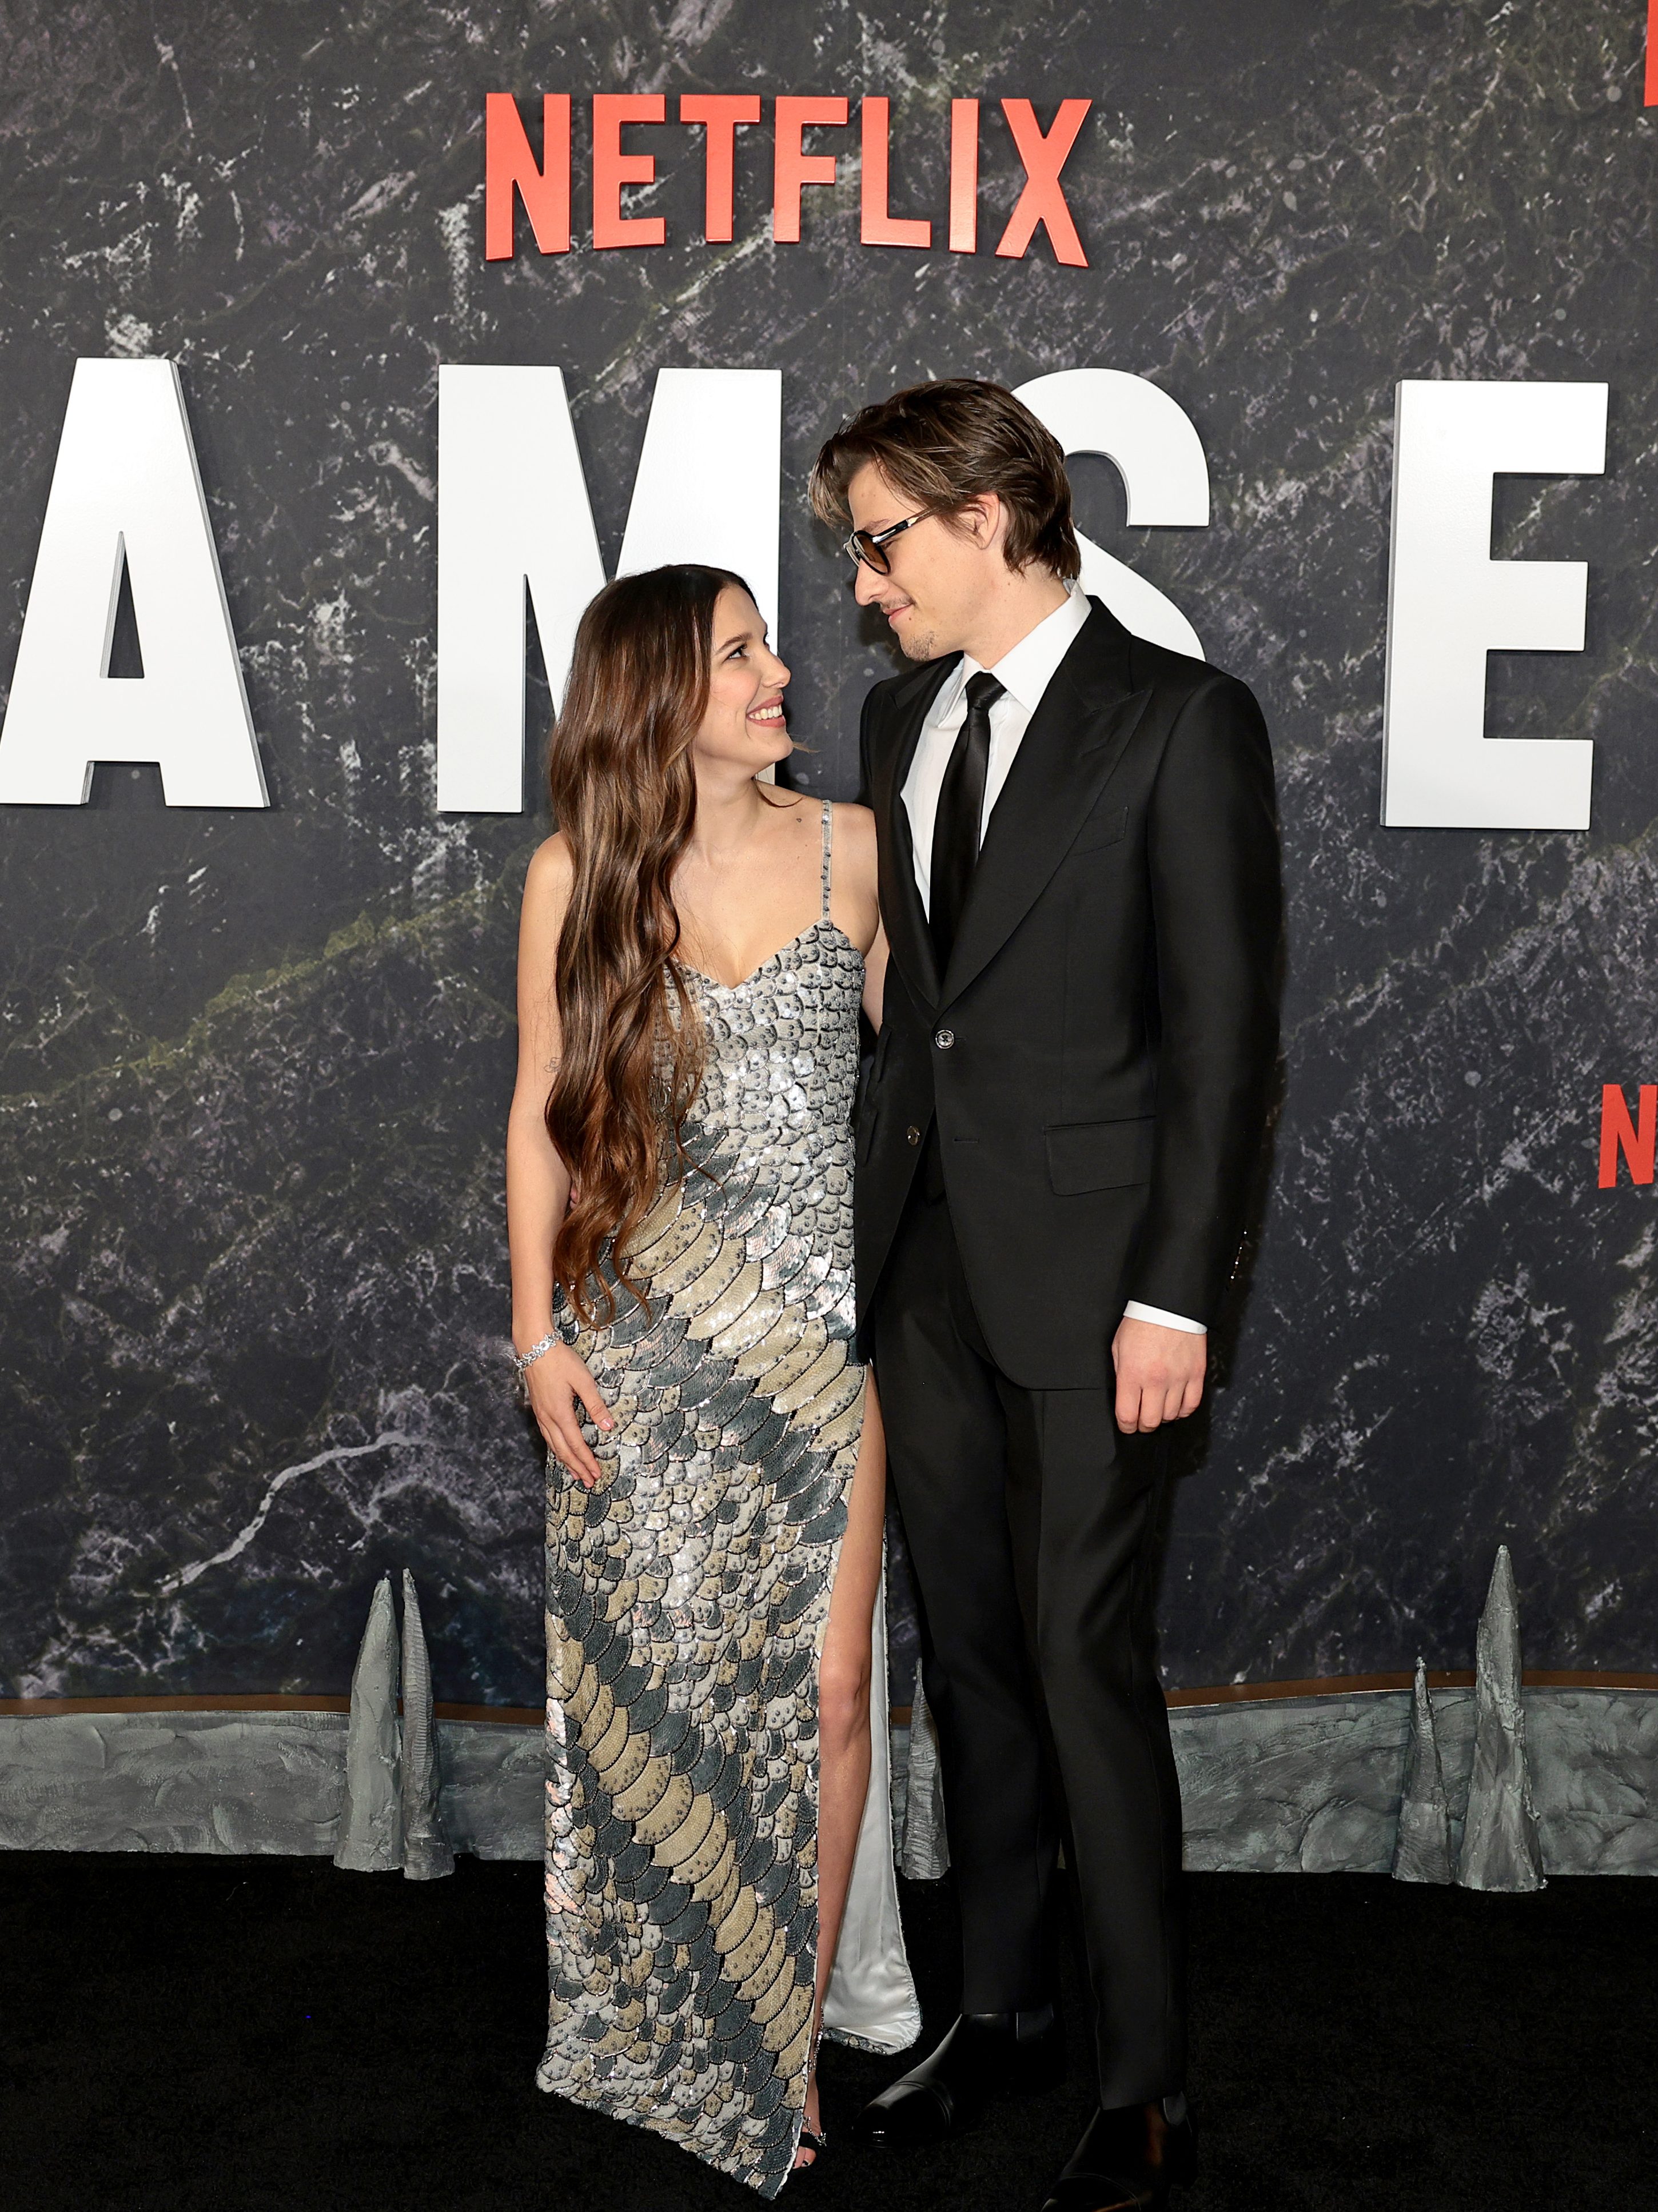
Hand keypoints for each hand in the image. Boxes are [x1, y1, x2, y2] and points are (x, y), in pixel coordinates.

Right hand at [523, 1341, 612, 1486]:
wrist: (534, 1346)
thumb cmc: (560, 1360)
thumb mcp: (583, 1380)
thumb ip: (596, 1404)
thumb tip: (608, 1425)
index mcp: (560, 1413)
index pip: (576, 1445)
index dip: (587, 1461)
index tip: (596, 1474)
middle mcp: (548, 1418)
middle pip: (564, 1450)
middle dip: (577, 1468)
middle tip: (589, 1482)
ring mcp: (541, 1414)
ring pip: (554, 1445)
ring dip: (566, 1461)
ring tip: (576, 1473)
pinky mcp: (538, 1409)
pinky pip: (547, 1436)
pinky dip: (556, 1448)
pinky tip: (560, 1450)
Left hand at [1110, 1317, 1205, 1433]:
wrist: (1168, 1305)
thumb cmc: (1142, 1322)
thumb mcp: (1119, 1347)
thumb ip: (1121, 1374)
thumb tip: (1124, 1396)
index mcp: (1132, 1373)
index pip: (1127, 1415)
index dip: (1126, 1426)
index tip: (1127, 1425)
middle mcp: (1156, 1380)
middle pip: (1150, 1421)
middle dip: (1143, 1425)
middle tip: (1141, 1420)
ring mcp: (1178, 1378)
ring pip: (1171, 1415)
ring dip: (1162, 1417)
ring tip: (1158, 1409)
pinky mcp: (1195, 1374)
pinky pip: (1192, 1404)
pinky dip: (1183, 1410)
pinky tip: (1176, 1406)